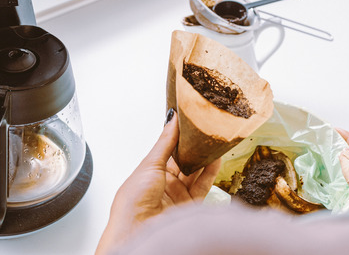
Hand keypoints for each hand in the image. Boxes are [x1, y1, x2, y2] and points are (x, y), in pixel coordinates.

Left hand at [96, 110, 221, 253]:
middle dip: (194, 146)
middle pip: (185, 160)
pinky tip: (215, 158)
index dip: (179, 136)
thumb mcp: (150, 164)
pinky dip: (211, 171)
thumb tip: (172, 119)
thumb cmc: (133, 201)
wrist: (138, 229)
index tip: (190, 120)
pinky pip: (203, 185)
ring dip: (205, 157)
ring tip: (213, 140)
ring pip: (196, 171)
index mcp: (150, 172)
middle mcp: (165, 183)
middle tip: (205, 129)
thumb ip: (166, 142)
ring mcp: (178, 194)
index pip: (169, 149)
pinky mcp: (190, 205)